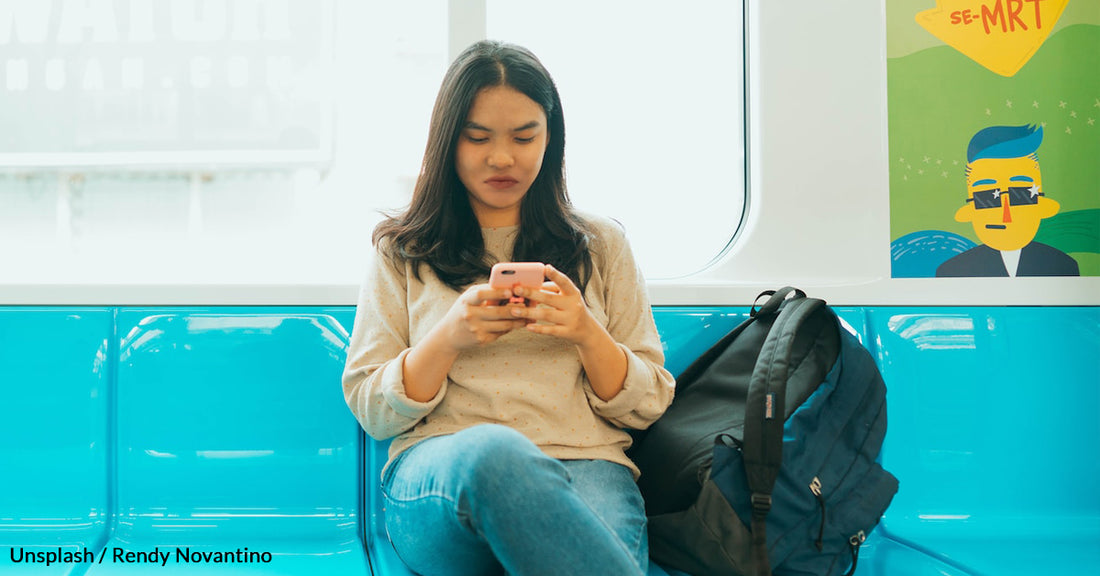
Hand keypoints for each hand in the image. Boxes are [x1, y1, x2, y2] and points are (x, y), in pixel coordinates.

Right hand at [440, 284, 530, 351]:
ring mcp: (476, 330)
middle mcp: (470, 316)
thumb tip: (507, 287)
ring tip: (529, 315)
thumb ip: (485, 291)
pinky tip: (519, 323)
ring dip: (518, 320)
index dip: (497, 293)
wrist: (448, 336)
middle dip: (515, 308)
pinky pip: (501, 333)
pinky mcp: (481, 340)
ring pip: (503, 325)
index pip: (481, 295)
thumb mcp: (468, 298)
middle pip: (497, 312)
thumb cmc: (462, 311)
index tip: (510, 291)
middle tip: (528, 304)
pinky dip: (511, 327)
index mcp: (466, 302)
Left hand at [511, 264, 628, 399]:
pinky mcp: (567, 332)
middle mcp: (573, 305)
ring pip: (547, 315)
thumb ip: (553, 289)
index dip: (556, 275)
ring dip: (529, 312)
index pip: (564, 282)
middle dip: (531, 293)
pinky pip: (550, 330)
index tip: (546, 267)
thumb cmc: (573, 309)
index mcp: (573, 293)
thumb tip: (533, 283)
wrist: (588, 331)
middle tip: (516, 289)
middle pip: (549, 298)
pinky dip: (538, 328)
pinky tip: (527, 326)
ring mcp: (571, 319)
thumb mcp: (568, 297)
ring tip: (514, 310)